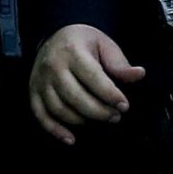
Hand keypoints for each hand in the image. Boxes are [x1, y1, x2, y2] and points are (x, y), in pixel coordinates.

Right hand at [29, 23, 146, 142]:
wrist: (57, 34)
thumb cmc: (85, 42)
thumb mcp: (104, 45)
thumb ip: (120, 63)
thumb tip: (139, 74)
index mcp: (73, 51)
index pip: (93, 77)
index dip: (110, 94)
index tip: (124, 105)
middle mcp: (53, 66)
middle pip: (75, 96)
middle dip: (98, 111)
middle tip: (115, 116)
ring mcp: (40, 80)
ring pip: (59, 108)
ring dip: (81, 120)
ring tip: (100, 120)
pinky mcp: (33, 91)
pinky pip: (41, 115)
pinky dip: (54, 130)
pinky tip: (70, 139)